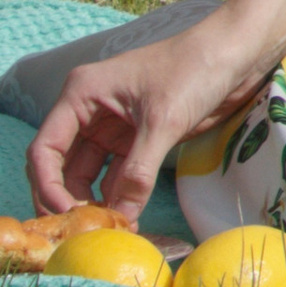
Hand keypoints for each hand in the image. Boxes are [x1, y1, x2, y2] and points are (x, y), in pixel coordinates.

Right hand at [28, 14, 268, 221]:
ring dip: (94, 202)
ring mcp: (114, 127)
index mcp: (82, 94)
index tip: (65, 214)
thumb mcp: (163, 122)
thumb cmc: (196, 69)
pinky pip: (117, 175)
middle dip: (67, 199)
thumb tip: (121, 217)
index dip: (48, 185)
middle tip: (83, 232)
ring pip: (89, 174)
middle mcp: (91, 111)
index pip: (46, 149)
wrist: (237, 54)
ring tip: (108, 231)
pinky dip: (119, 197)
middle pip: (62, 166)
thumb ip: (138, 171)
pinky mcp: (138, 139)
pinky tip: (126, 219)